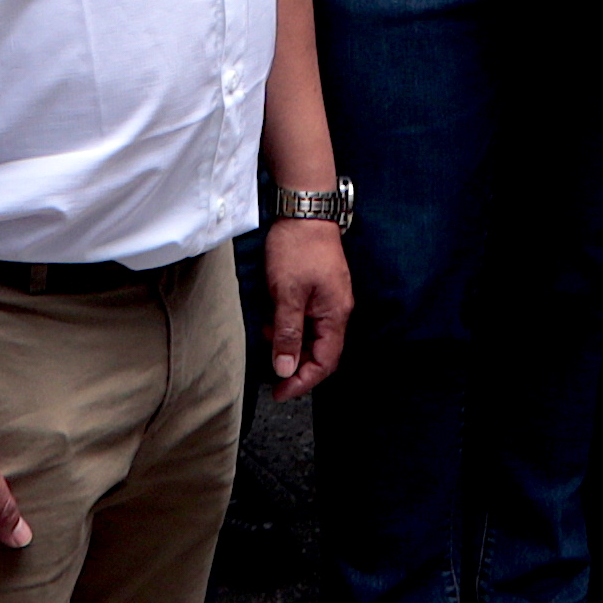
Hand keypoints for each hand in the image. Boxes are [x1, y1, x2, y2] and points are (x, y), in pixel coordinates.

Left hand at [262, 219, 352, 398]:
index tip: (280, 392)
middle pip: (320, 351)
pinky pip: (306, 317)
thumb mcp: (286, 294)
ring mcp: (328, 298)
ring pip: (310, 334)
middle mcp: (336, 310)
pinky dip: (288, 322)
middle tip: (270, 370)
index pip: (324, 362)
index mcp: (335, 315)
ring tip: (266, 332)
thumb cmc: (298, 248)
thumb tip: (285, 368)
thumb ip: (287, 333)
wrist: (304, 209)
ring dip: (289, 340)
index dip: (302, 381)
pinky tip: (272, 314)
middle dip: (295, 363)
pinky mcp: (319, 288)